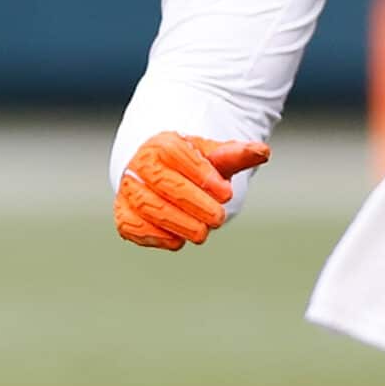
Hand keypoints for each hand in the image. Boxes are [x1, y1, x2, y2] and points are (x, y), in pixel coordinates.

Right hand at [116, 131, 272, 249]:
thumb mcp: (216, 159)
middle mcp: (138, 165)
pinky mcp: (123, 213)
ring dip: (177, 223)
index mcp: (161, 144)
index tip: (225, 193)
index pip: (176, 154)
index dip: (201, 174)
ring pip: (146, 206)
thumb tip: (261, 152)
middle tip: (218, 218)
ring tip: (201, 233)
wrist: (164, 177)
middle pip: (162, 182)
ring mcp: (128, 189)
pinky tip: (177, 240)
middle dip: (193, 203)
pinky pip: (131, 225)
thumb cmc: (194, 168)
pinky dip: (153, 236)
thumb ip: (236, 156)